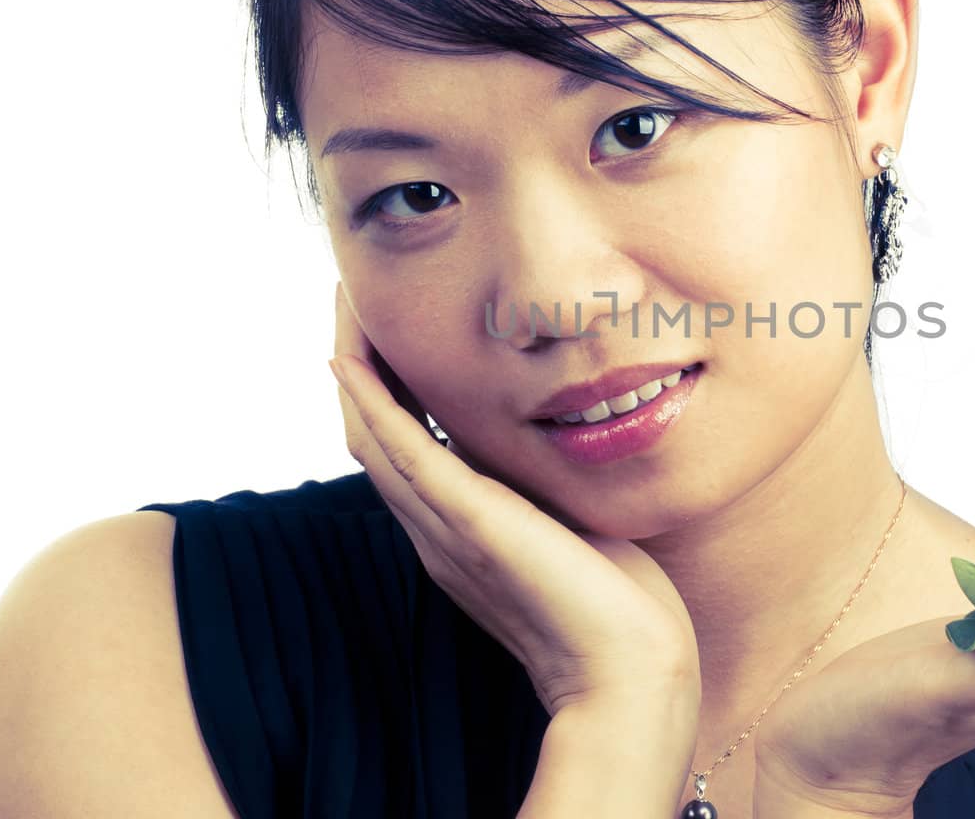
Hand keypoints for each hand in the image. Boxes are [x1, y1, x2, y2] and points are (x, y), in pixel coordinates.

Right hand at [329, 282, 700, 716]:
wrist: (629, 674)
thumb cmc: (618, 608)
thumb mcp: (571, 526)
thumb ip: (543, 489)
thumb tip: (549, 436)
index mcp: (457, 533)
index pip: (400, 450)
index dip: (381, 389)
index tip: (383, 329)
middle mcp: (436, 532)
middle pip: (370, 437)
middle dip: (356, 365)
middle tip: (347, 300)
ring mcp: (446, 531)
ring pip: (371, 438)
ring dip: (352, 370)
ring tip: (344, 307)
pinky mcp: (471, 525)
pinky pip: (403, 456)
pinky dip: (371, 407)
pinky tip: (349, 364)